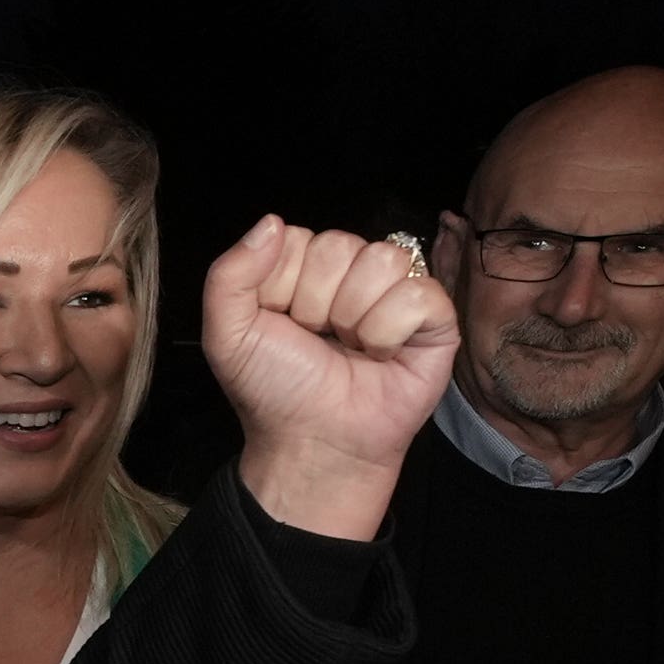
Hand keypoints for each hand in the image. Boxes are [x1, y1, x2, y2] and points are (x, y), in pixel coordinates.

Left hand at [204, 217, 457, 540]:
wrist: (313, 443)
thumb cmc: (275, 390)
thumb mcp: (227, 334)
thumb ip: (229, 275)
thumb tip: (272, 221)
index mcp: (305, 269)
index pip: (299, 238)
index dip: (283, 286)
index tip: (282, 325)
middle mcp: (353, 274)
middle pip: (341, 245)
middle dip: (318, 303)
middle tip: (318, 341)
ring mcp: (395, 293)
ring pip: (382, 260)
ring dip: (354, 317)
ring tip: (350, 348)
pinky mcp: (435, 319)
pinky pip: (418, 293)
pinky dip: (390, 332)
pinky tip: (381, 356)